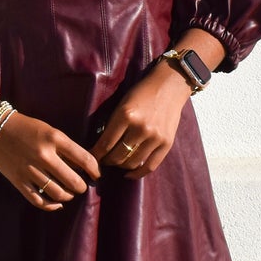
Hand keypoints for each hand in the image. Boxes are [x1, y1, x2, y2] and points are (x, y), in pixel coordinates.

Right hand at [0, 111, 102, 210]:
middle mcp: (43, 155)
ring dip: (68, 196)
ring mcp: (30, 170)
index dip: (95, 170)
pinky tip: (57, 203)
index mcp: (54, 138)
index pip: (84, 159)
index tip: (96, 175)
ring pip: (58, 193)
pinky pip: (39, 200)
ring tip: (69, 193)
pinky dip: (51, 206)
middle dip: (81, 186)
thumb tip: (83, 168)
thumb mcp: (50, 131)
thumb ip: (65, 148)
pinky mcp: (18, 180)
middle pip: (73, 181)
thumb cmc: (27, 128)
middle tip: (81, 186)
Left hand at [92, 63, 189, 178]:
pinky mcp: (166, 144)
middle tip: (102, 161)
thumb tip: (100, 147)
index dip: (95, 155)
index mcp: (126, 115)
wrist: (170, 86)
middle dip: (106, 161)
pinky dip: (137, 173)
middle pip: (117, 156)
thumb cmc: (141, 93)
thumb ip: (113, 124)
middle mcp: (140, 128)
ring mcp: (155, 137)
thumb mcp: (122, 104)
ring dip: (120, 166)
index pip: (105, 144)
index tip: (90, 159)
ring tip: (116, 163)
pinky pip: (150, 166)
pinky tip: (129, 174)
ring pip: (131, 163)